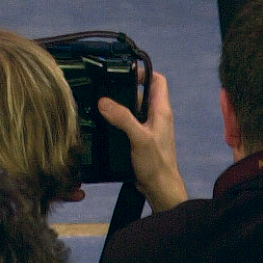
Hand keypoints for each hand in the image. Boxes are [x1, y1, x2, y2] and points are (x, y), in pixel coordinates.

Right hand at [99, 73, 187, 210]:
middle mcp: (156, 116)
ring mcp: (149, 128)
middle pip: (141, 94)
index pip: (157, 80)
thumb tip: (103, 101)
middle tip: (106, 90)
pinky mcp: (142, 140)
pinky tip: (105, 124)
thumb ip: (123, 118)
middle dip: (124, 90)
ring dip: (119, 107)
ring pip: (133, 109)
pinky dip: (118, 121)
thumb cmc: (156, 164)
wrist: (160, 190)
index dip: (143, 72)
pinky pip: (129, 123)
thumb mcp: (139, 138)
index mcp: (161, 110)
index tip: (124, 72)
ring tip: (101, 105)